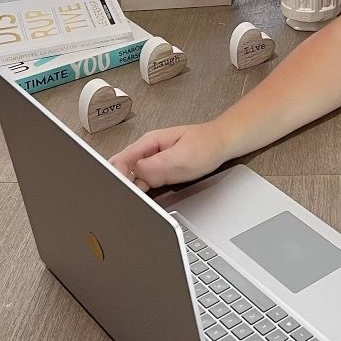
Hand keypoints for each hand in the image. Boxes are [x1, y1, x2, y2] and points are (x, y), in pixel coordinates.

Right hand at [108, 122, 230, 191]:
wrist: (222, 144)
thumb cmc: (207, 144)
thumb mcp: (182, 156)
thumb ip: (158, 164)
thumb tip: (136, 171)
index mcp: (150, 142)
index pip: (123, 159)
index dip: (118, 175)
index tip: (121, 189)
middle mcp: (148, 151)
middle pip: (124, 168)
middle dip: (121, 182)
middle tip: (127, 196)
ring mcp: (153, 161)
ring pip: (133, 177)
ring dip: (131, 187)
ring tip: (135, 198)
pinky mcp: (160, 171)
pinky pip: (144, 182)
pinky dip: (142, 190)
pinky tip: (145, 196)